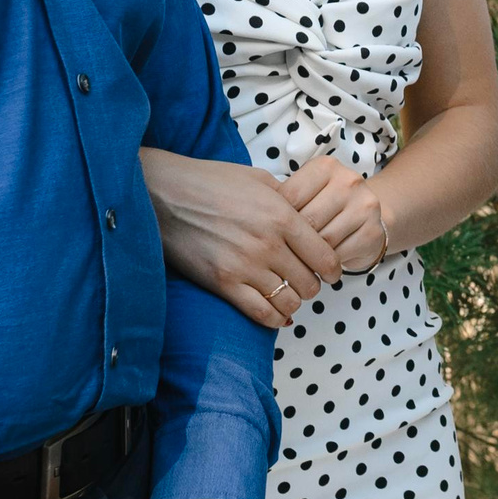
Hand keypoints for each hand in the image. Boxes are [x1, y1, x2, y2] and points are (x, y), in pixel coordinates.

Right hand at [141, 147, 342, 326]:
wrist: (164, 193)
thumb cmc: (210, 181)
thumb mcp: (257, 179)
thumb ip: (286, 198)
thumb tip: (304, 211)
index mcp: (282, 216)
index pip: (325, 256)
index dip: (333, 269)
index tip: (331, 273)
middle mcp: (268, 244)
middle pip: (309, 283)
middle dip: (312, 285)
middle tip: (305, 282)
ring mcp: (245, 266)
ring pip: (288, 301)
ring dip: (293, 302)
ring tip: (288, 295)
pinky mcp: (222, 283)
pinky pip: (260, 313)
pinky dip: (273, 318)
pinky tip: (276, 314)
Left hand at [279, 156, 389, 275]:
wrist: (369, 217)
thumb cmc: (326, 205)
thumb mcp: (306, 193)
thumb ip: (285, 200)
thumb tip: (257, 220)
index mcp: (326, 166)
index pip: (290, 196)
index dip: (277, 218)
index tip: (272, 229)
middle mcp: (349, 181)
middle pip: (307, 220)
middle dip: (293, 239)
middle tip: (286, 248)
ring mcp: (364, 206)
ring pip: (323, 241)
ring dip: (309, 254)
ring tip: (303, 255)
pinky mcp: (373, 232)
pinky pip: (339, 256)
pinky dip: (326, 263)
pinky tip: (322, 260)